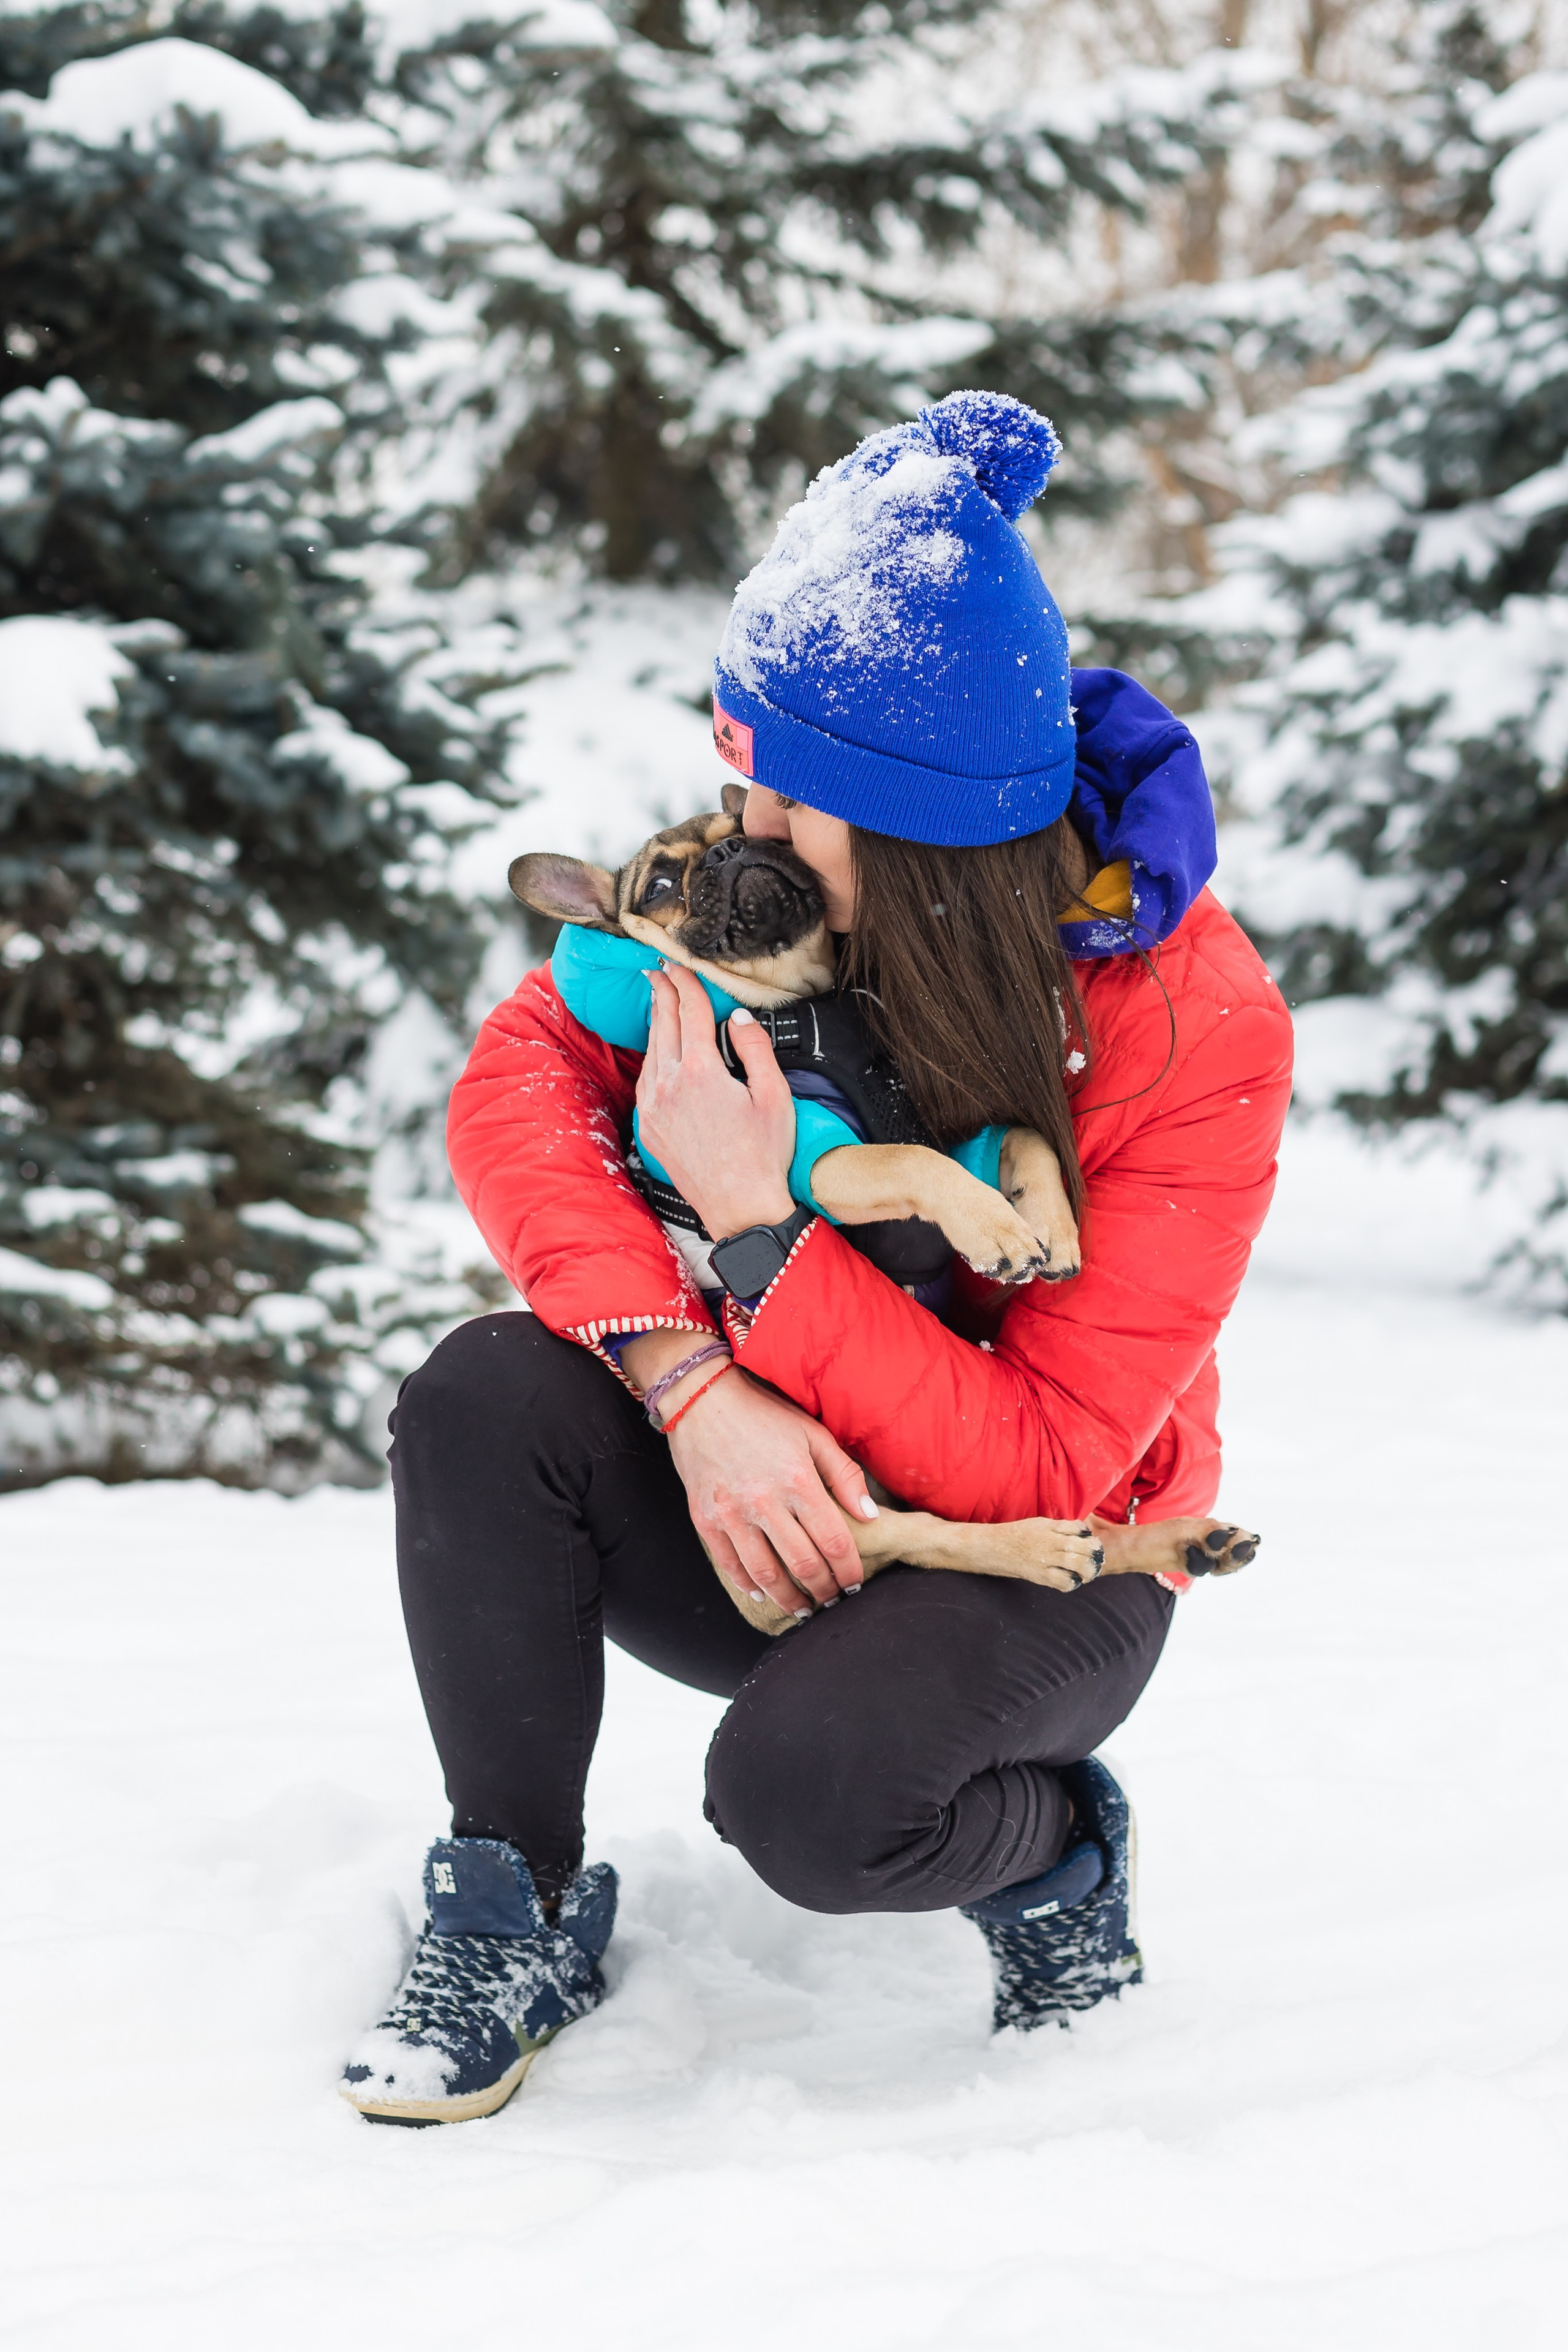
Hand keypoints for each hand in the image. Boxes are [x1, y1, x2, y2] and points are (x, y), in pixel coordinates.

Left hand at [636, 963, 794, 1238]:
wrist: (740, 1207)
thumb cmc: (763, 1156)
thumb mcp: (774, 1095)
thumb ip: (755, 1049)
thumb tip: (738, 1019)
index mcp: (701, 1071)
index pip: (690, 1011)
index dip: (687, 983)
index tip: (681, 965)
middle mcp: (669, 1085)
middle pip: (663, 1025)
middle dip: (662, 993)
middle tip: (659, 971)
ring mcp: (654, 1107)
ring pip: (651, 1052)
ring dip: (655, 1023)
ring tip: (659, 1003)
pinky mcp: (649, 1128)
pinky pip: (645, 1081)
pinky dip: (651, 1057)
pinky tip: (658, 1053)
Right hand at [665, 1365, 877, 1611]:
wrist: (702, 1399)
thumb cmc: (763, 1414)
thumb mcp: (813, 1433)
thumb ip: (845, 1475)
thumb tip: (870, 1516)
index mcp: (798, 1481)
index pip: (834, 1541)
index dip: (849, 1570)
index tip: (856, 1583)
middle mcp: (765, 1502)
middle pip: (804, 1564)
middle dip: (824, 1590)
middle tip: (833, 1601)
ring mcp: (732, 1514)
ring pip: (766, 1574)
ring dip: (789, 1598)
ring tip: (803, 1609)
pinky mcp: (705, 1518)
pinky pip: (729, 1564)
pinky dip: (747, 1584)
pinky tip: (762, 1592)